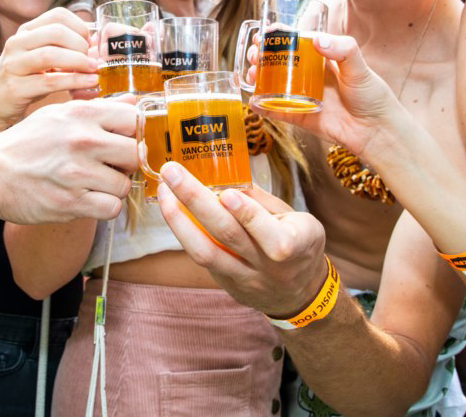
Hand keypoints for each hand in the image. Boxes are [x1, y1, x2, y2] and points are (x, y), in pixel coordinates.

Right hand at [0, 8, 98, 132]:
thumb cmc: (27, 81)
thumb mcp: (44, 59)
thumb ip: (65, 49)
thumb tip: (98, 45)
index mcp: (26, 31)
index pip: (58, 15)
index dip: (80, 27)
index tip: (91, 43)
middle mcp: (17, 43)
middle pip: (56, 32)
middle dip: (81, 45)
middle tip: (94, 60)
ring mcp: (13, 64)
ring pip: (50, 55)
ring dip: (79, 61)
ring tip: (95, 70)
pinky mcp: (14, 87)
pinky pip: (49, 81)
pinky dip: (74, 81)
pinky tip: (90, 83)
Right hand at [0, 97, 137, 223]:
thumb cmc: (25, 143)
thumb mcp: (58, 114)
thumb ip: (97, 109)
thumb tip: (133, 103)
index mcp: (81, 113)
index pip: (134, 119)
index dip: (132, 133)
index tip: (122, 142)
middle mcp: (82, 140)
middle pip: (135, 153)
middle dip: (126, 163)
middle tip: (110, 166)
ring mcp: (77, 172)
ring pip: (124, 184)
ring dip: (112, 188)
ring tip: (94, 184)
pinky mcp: (70, 202)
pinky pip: (111, 208)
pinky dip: (103, 207)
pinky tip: (88, 199)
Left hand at [156, 161, 327, 317]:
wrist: (300, 292)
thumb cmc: (299, 243)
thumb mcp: (294, 218)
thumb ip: (261, 201)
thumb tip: (226, 177)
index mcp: (300, 243)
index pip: (275, 236)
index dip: (249, 216)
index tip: (226, 194)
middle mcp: (271, 266)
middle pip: (229, 236)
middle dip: (196, 201)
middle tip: (172, 172)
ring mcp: (248, 280)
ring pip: (207, 253)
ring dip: (179, 220)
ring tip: (164, 192)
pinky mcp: (229, 286)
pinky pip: (203, 260)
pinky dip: (185, 234)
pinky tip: (172, 211)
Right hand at [249, 33, 397, 155]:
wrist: (375, 130)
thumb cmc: (372, 95)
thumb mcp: (359, 66)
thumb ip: (342, 49)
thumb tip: (317, 40)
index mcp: (321, 59)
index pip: (294, 42)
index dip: (277, 37)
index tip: (264, 33)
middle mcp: (308, 76)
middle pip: (278, 62)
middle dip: (261, 56)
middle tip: (254, 55)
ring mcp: (302, 96)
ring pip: (273, 85)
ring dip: (258, 78)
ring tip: (251, 74)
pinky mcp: (300, 116)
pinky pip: (277, 111)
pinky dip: (262, 106)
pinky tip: (253, 101)